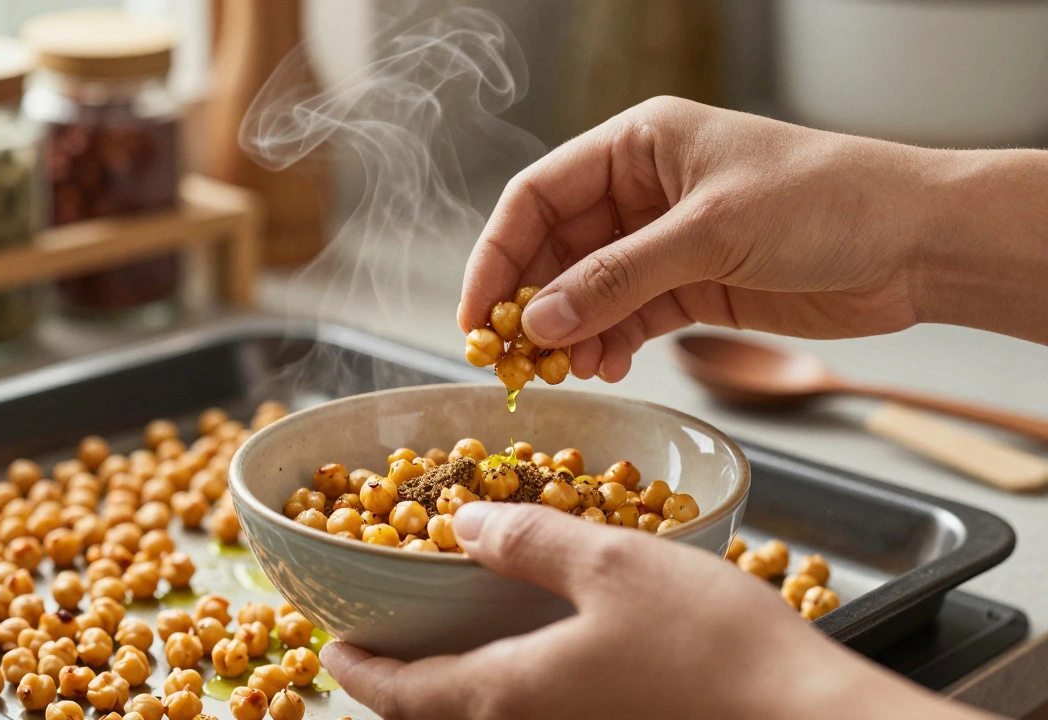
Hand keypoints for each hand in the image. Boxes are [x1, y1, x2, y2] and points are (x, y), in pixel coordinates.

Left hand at [322, 503, 986, 719]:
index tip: (332, 649)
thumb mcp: (611, 565)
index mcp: (510, 693)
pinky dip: (506, 692)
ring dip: (451, 691)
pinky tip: (533, 656)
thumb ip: (530, 539)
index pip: (401, 695)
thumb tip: (467, 521)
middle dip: (400, 690)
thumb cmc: (714, 647)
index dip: (359, 671)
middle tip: (384, 648)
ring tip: (447, 647)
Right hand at [457, 96, 1047, 379]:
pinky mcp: (693, 288)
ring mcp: (666, 243)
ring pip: (588, 290)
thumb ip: (618, 279)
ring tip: (567, 370)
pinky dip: (610, 345)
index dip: (497, 254)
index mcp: (638, 146)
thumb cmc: (825, 202)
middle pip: (556, 248)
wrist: (916, 244)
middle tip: (513, 357)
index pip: (538, 196)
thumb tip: (538, 323)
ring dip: (570, 332)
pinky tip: (606, 368)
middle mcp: (643, 191)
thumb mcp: (710, 234)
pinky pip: (628, 318)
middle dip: (532, 303)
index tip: (476, 313)